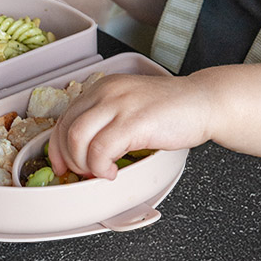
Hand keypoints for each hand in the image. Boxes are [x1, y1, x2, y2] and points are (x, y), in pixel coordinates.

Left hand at [47, 72, 211, 179]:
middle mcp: (107, 91)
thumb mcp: (130, 105)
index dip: (57, 147)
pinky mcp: (133, 121)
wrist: (203, 101)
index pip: (64, 118)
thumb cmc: (171, 108)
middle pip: (66, 129)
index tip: (62, 165)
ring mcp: (119, 104)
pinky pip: (100, 150)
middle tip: (86, 173)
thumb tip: (83, 151)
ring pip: (77, 139)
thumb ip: (107, 119)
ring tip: (101, 172)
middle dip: (70, 159)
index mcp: (103, 87)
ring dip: (83, 164)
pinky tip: (113, 172)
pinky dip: (101, 168)